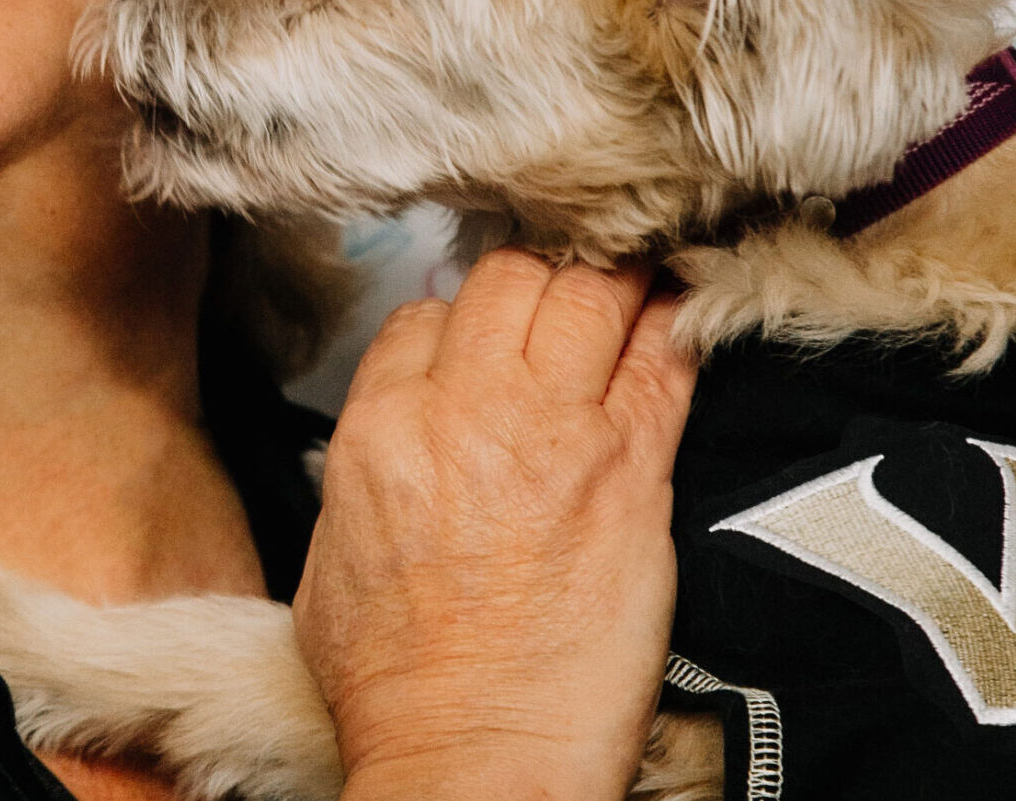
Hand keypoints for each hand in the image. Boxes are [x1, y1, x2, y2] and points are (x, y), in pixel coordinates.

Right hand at [292, 250, 694, 800]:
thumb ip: (371, 454)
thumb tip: (401, 411)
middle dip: (537, 268)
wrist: (470, 755)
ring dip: (610, 273)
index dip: (460, 314)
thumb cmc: (396, 677)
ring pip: (586, 293)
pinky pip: (663, 364)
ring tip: (631, 265)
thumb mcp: (332, 546)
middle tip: (566, 271)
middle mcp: (464, 410)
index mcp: (382, 425)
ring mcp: (554, 434)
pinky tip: (684, 305)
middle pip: (507, 279)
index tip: (489, 326)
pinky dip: (675, 323)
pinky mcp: (632, 474)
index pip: (423, 314)